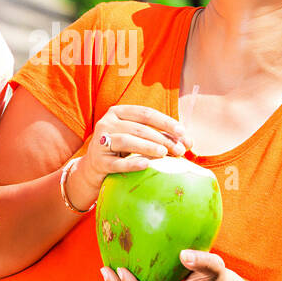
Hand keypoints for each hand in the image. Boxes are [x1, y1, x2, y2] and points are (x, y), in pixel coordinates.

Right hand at [66, 105, 188, 209]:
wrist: (93, 168)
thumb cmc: (121, 150)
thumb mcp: (136, 137)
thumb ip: (159, 136)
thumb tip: (188, 143)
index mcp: (118, 112)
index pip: (146, 113)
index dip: (165, 122)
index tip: (182, 132)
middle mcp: (107, 123)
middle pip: (139, 128)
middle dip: (162, 138)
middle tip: (179, 150)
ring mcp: (100, 142)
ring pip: (127, 141)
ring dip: (148, 147)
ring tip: (164, 153)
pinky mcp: (98, 161)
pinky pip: (117, 163)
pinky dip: (132, 163)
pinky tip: (146, 164)